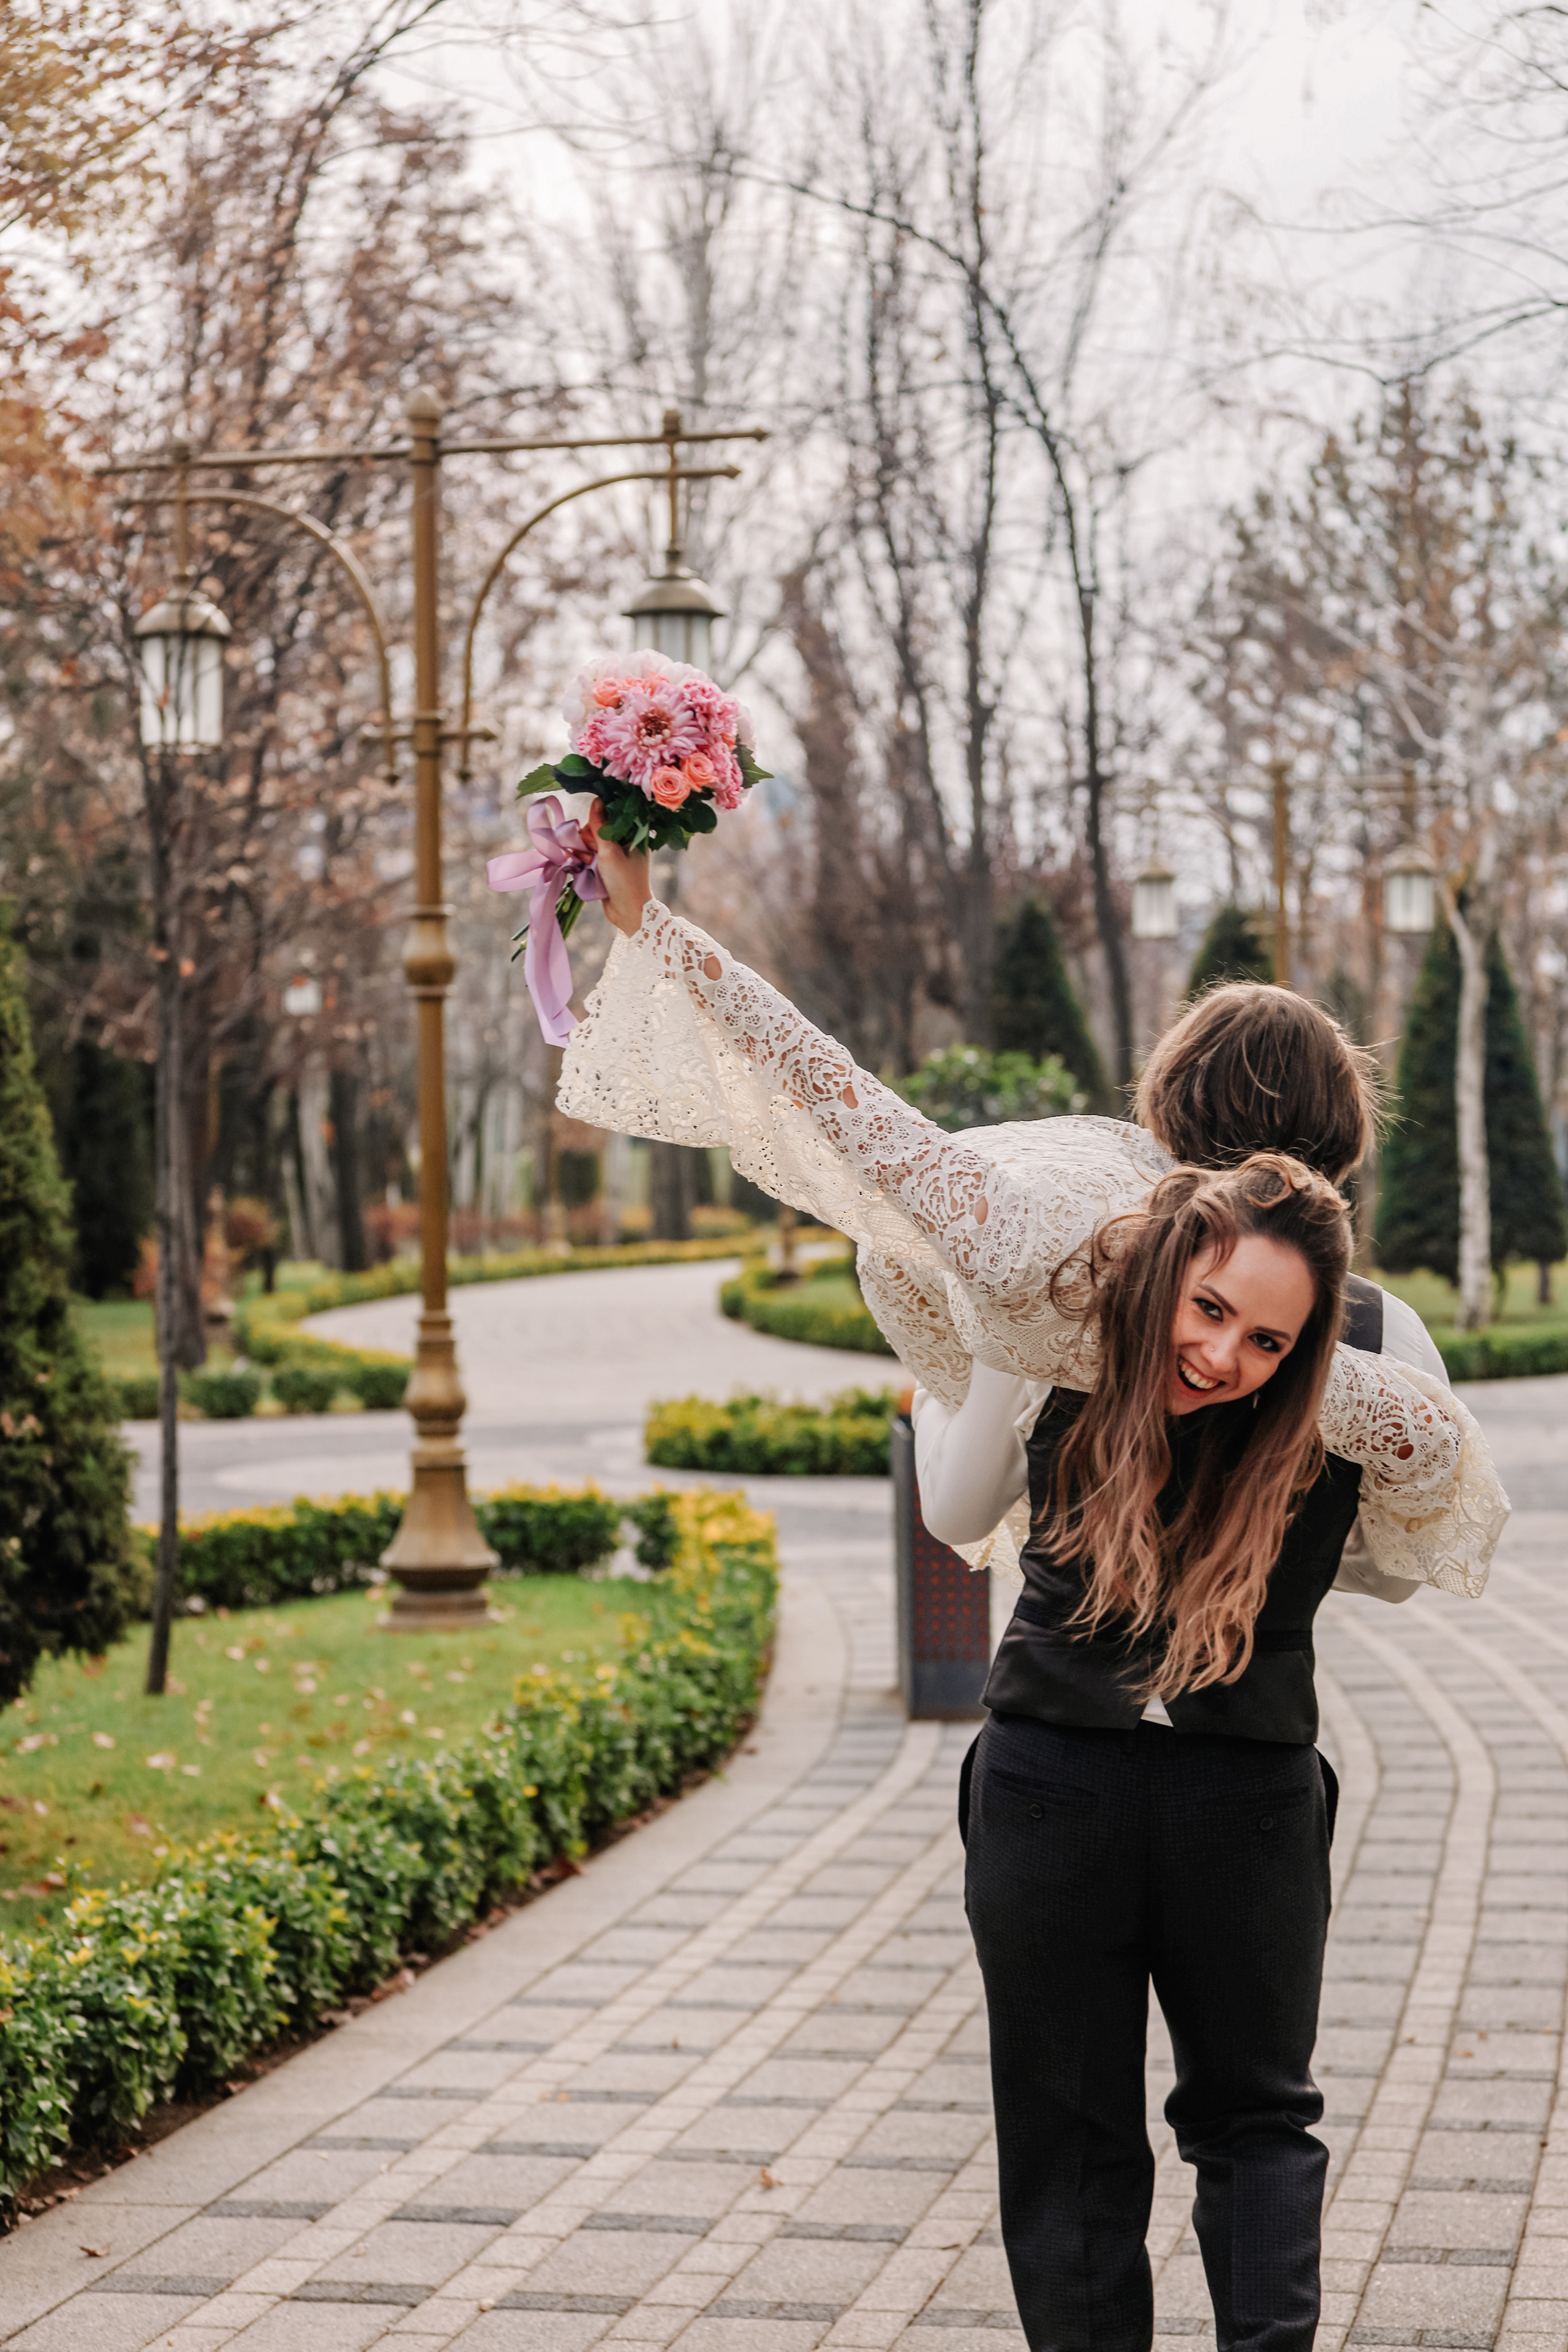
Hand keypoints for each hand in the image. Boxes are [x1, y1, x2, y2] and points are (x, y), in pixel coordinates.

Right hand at [585, 801, 651, 937]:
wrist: (627, 913)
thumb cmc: (625, 882)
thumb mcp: (610, 852)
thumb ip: (601, 826)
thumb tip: (596, 800)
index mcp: (632, 833)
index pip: (608, 815)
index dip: (596, 821)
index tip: (592, 831)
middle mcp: (622, 841)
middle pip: (594, 828)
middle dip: (587, 840)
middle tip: (592, 854)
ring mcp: (612, 854)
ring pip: (587, 842)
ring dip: (583, 851)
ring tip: (588, 864)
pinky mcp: (603, 865)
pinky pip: (586, 854)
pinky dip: (582, 860)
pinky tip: (582, 867)